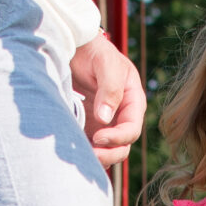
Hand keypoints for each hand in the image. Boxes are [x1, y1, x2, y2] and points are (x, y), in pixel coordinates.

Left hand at [68, 34, 146, 169]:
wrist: (74, 48)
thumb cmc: (94, 51)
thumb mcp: (106, 63)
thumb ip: (110, 89)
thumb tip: (104, 118)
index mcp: (132, 102)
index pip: (131, 129)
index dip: (117, 138)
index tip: (97, 137)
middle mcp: (121, 116)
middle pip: (123, 146)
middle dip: (108, 154)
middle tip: (89, 154)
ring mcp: (105, 124)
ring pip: (108, 151)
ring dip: (96, 158)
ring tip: (79, 158)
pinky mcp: (89, 127)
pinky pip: (90, 146)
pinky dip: (83, 152)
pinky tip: (72, 152)